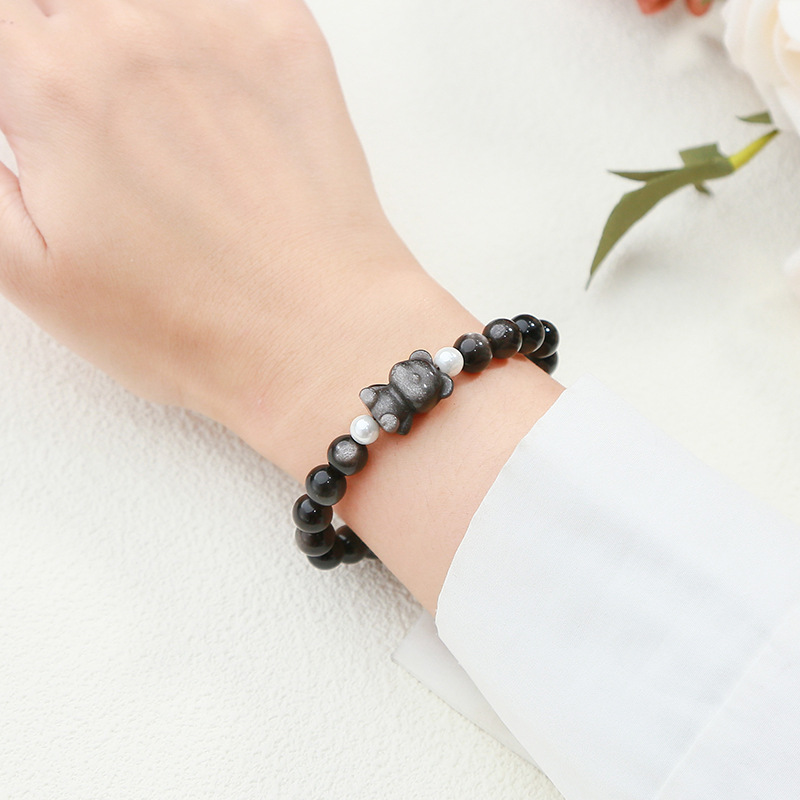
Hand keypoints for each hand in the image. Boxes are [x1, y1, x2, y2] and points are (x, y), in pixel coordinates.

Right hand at [0, 0, 420, 432]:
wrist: (316, 335)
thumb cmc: (192, 325)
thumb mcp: (32, 276)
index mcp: (57, 88)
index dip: (14, 62)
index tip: (29, 99)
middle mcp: (136, 37)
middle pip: (66, 1)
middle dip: (61, 45)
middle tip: (93, 116)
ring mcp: (223, 28)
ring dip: (130, 32)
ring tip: (156, 111)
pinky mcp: (288, 39)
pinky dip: (206, 22)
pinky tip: (208, 81)